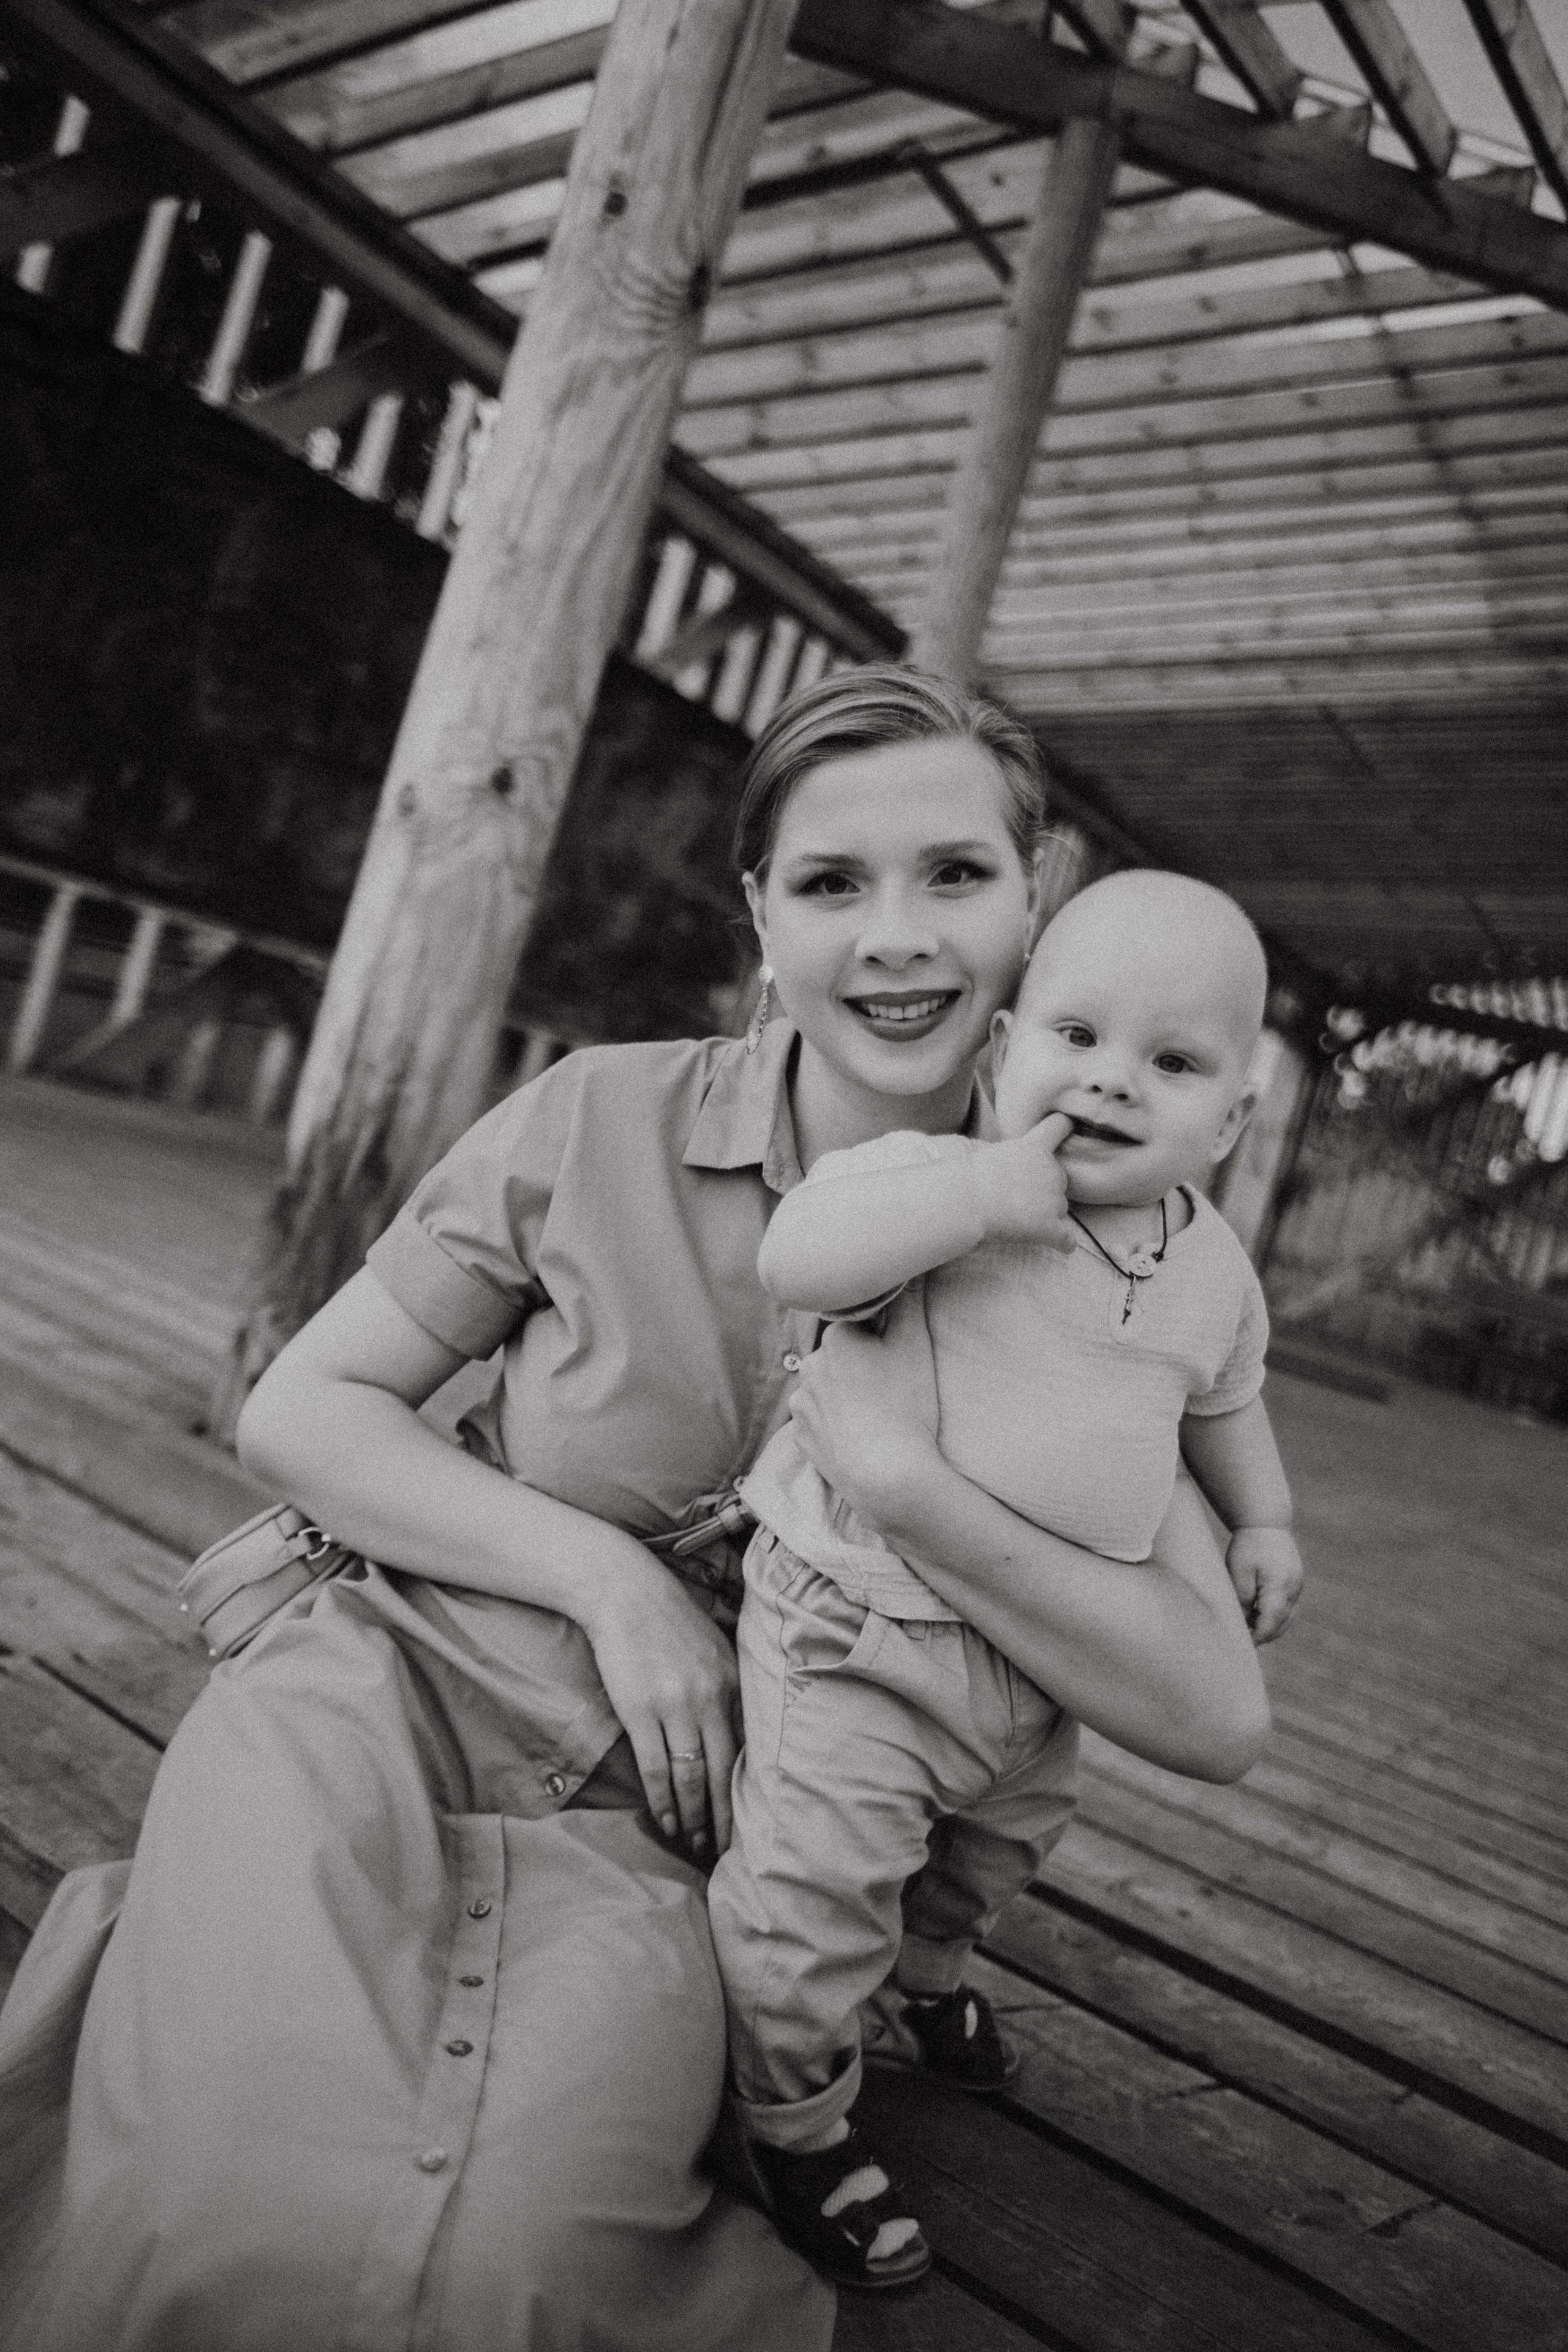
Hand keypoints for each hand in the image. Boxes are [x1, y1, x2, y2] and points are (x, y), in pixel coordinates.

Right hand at [579, 1550, 741, 1858]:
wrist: (623, 1593)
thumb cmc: (668, 1620)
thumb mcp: (714, 1646)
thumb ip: (728, 1687)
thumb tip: (741, 1732)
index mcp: (732, 1683)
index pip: (747, 1750)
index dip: (748, 1791)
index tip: (753, 1821)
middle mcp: (710, 1698)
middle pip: (725, 1773)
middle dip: (726, 1817)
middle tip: (727, 1850)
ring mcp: (675, 1707)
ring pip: (691, 1777)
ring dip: (694, 1816)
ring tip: (695, 1843)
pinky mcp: (640, 1712)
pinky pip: (656, 1769)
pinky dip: (663, 1800)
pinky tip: (667, 1822)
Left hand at [787, 1291, 938, 1526]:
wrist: (888, 1476)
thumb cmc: (906, 1406)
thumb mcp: (915, 1347)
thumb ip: (910, 1304)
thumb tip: (908, 1274)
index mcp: (835, 1339)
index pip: (859, 1326)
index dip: (882, 1341)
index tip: (897, 1360)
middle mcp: (809, 1367)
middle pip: (841, 1357)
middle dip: (861, 1366)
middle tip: (891, 1390)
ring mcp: (801, 1404)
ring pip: (828, 1388)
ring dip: (845, 1394)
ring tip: (876, 1416)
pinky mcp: (800, 1437)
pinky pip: (818, 1419)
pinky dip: (835, 1422)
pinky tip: (858, 1433)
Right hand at [973, 1112, 1074, 1250]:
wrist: (964, 1200)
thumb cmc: (966, 1178)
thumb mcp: (991, 1155)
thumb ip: (1013, 1159)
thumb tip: (1012, 1173)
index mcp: (1034, 1147)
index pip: (1060, 1125)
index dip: (1066, 1128)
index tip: (1069, 1129)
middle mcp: (1050, 1168)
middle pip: (1060, 1179)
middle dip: (1046, 1189)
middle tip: (1019, 1199)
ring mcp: (1053, 1198)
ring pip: (1060, 1209)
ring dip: (1047, 1215)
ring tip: (1020, 1220)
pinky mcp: (1049, 1225)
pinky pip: (1066, 1239)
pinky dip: (1064, 1243)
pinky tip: (1061, 1246)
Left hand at [1226, 1525, 1303, 1643]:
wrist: (1265, 1521)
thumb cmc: (1247, 1546)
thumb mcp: (1238, 1574)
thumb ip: (1242, 1602)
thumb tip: (1242, 1625)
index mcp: (1280, 1588)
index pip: (1269, 1625)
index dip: (1255, 1638)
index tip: (1240, 1645)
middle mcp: (1294, 1590)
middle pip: (1280, 1625)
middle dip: (1262, 1635)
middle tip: (1241, 1638)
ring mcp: (1298, 1586)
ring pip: (1285, 1618)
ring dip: (1268, 1625)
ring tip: (1246, 1624)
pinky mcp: (1296, 1583)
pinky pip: (1287, 1607)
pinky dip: (1274, 1614)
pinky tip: (1256, 1611)